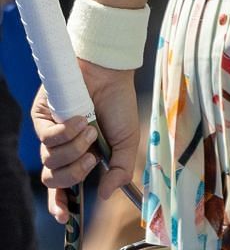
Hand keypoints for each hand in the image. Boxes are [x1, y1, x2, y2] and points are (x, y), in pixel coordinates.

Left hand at [34, 63, 140, 221]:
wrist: (111, 75)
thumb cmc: (119, 105)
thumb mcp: (127, 142)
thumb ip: (120, 170)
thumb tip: (106, 195)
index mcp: (79, 158)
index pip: (62, 188)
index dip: (59, 204)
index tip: (65, 215)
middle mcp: (61, 150)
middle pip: (53, 179)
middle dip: (74, 173)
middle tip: (92, 158)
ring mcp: (49, 135)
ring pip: (50, 160)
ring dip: (75, 148)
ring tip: (91, 129)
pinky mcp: (42, 119)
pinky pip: (47, 139)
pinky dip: (67, 132)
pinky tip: (82, 118)